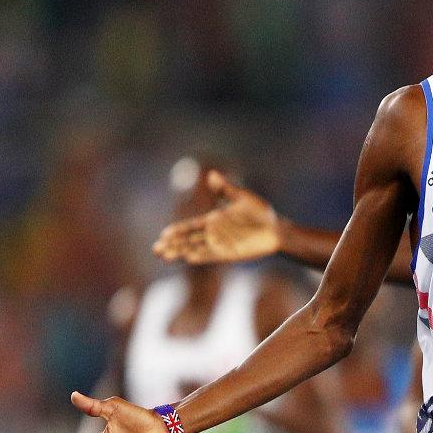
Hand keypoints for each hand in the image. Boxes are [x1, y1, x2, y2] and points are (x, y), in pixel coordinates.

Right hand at [152, 170, 280, 263]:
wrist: (277, 230)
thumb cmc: (261, 213)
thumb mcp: (243, 198)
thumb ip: (226, 189)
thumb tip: (211, 173)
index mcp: (213, 220)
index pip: (190, 226)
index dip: (177, 231)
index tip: (163, 234)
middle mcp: (214, 234)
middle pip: (188, 240)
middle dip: (172, 244)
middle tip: (155, 249)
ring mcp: (221, 245)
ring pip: (196, 250)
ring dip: (181, 253)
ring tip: (165, 256)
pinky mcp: (230, 254)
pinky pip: (212, 256)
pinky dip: (200, 257)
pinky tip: (188, 258)